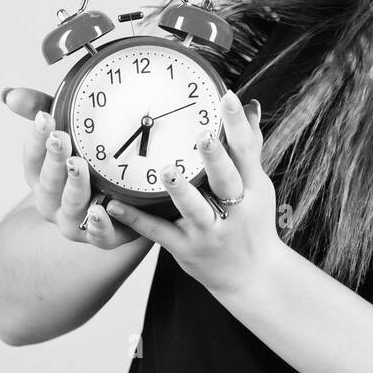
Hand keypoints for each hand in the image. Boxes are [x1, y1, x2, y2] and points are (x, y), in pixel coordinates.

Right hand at [2, 86, 140, 248]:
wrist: (130, 199)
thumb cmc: (94, 163)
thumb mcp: (73, 131)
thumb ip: (46, 110)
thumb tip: (9, 95)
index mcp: (42, 177)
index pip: (32, 157)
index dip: (36, 139)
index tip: (44, 118)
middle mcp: (53, 202)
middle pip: (48, 182)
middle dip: (54, 159)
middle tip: (61, 138)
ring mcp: (76, 222)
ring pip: (71, 206)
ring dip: (75, 185)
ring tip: (80, 165)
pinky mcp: (104, 237)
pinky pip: (100, 236)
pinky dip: (99, 225)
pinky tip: (100, 211)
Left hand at [101, 89, 278, 297]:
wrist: (252, 275)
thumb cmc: (253, 223)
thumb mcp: (259, 185)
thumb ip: (250, 147)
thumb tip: (252, 106)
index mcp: (252, 188)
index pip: (246, 151)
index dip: (238, 125)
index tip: (227, 97)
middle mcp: (234, 209)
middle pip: (226, 181)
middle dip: (215, 159)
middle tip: (204, 136)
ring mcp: (209, 231)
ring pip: (194, 209)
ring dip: (180, 190)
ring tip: (165, 172)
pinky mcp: (186, 248)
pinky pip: (159, 232)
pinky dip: (136, 218)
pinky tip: (114, 203)